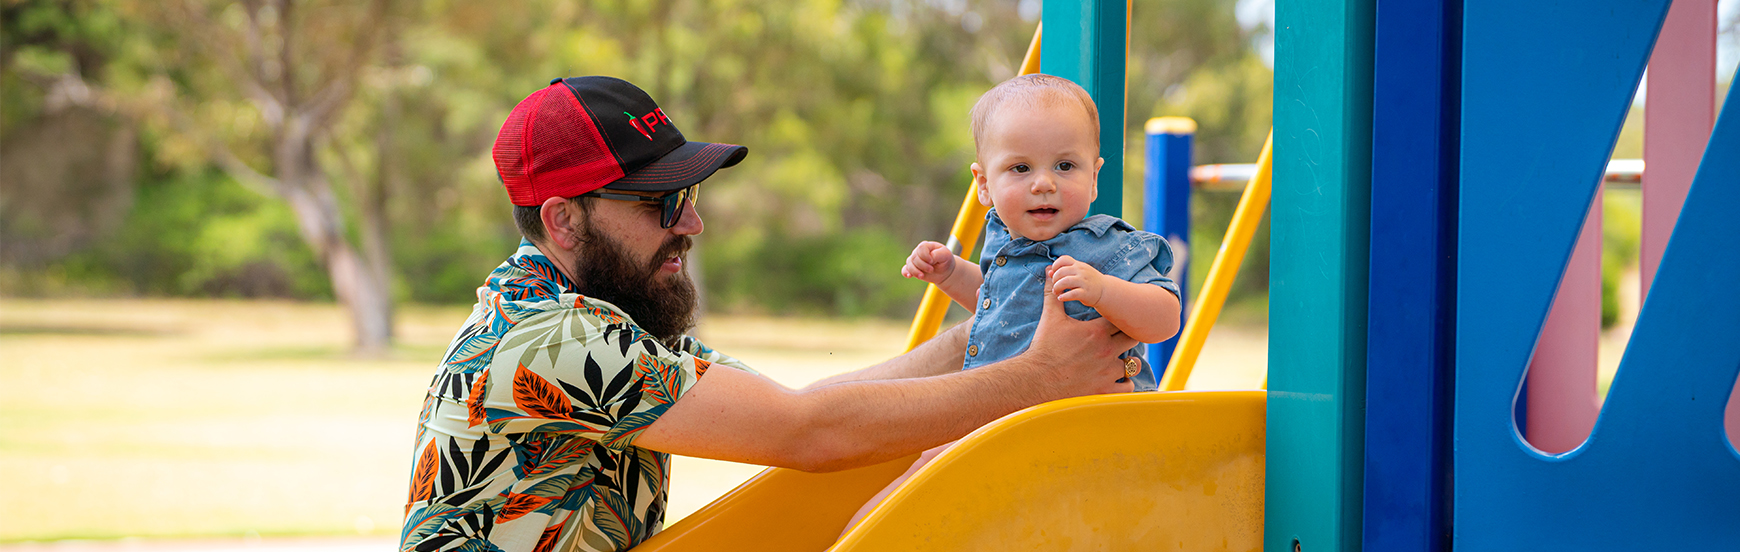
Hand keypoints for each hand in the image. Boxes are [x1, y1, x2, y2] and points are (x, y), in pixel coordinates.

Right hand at [901, 241, 956, 284]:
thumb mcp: (946, 255)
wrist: (944, 271)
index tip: (932, 261)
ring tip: (922, 276)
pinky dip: (906, 272)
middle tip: (931, 270)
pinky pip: (905, 270)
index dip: (925, 256)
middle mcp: (918, 252)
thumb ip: (937, 254)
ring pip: (909, 264)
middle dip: (922, 265)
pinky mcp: (912, 269)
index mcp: (926, 246)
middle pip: (914, 257)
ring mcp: (914, 260)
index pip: (921, 248)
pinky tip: (909, 276)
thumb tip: (929, 258)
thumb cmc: (945, 260)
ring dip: (915, 271)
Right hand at [1024, 265, 1136, 395]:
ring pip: (1133, 364)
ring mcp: (1107, 371)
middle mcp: (1107, 350)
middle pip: (1132, 339)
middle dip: (1128, 337)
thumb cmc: (1044, 347)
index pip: (1121, 319)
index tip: (1115, 321)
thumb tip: (1049, 272)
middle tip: (1120, 339)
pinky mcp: (1104, 390)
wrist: (1036, 378)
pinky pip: (1127, 387)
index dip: (1120, 319)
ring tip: (1120, 360)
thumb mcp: (1050, 317)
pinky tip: (1118, 380)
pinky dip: (1125, 383)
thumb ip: (1052, 294)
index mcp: (1097, 331)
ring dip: (1129, 361)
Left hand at [1046, 255, 1105, 307]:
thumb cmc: (1088, 281)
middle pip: (1061, 271)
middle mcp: (1081, 271)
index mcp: (1078, 265)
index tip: (1054, 274)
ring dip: (1057, 287)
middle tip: (1054, 286)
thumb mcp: (1078, 272)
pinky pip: (1072, 294)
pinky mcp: (1086, 293)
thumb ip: (1065, 271)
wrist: (1105, 290)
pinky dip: (1064, 296)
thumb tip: (1049, 272)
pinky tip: (1061, 298)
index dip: (1055, 266)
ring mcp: (1084, 282)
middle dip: (1054, 279)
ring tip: (1056, 292)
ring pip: (1065, 281)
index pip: (1063, 259)